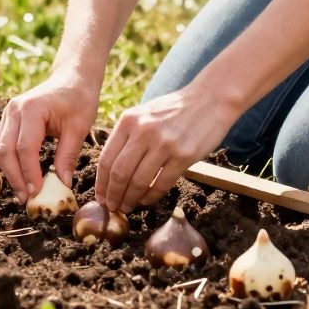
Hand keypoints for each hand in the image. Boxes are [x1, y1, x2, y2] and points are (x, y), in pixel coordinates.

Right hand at [0, 73, 99, 200]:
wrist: (72, 78)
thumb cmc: (79, 99)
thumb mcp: (79, 128)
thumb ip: (68, 156)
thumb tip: (63, 185)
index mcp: (32, 108)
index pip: (25, 148)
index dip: (29, 173)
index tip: (37, 193)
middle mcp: (14, 110)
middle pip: (5, 150)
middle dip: (15, 177)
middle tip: (27, 199)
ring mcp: (8, 114)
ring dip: (9, 173)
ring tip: (24, 193)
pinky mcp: (8, 120)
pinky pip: (2, 145)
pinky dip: (9, 163)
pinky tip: (22, 178)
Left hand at [95, 85, 241, 212]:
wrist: (209, 100)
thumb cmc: (174, 110)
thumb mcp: (144, 114)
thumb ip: (127, 136)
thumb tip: (110, 170)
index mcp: (128, 120)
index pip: (107, 158)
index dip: (101, 182)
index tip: (99, 196)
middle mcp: (143, 131)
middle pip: (119, 173)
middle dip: (113, 195)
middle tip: (111, 207)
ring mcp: (164, 144)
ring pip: (139, 181)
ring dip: (130, 199)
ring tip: (127, 207)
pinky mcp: (183, 156)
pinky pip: (161, 184)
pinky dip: (151, 197)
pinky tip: (146, 200)